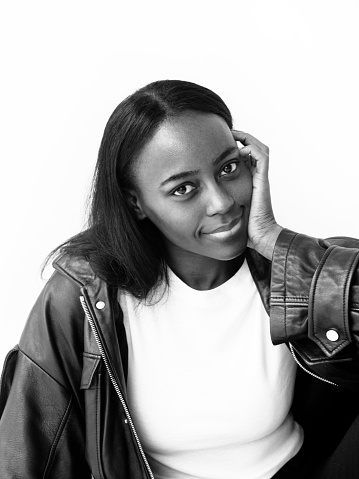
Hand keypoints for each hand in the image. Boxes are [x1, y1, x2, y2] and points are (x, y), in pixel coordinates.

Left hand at [232, 130, 282, 259]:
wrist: (260, 236)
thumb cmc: (245, 228)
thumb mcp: (228, 210)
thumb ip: (221, 203)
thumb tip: (203, 205)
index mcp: (250, 182)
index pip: (247, 158)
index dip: (237, 147)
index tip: (220, 143)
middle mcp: (257, 178)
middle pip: (255, 149)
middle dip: (242, 138)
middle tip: (227, 133)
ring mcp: (261, 178)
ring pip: (260, 149)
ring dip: (247, 139)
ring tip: (233, 134)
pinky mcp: (262, 181)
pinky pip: (262, 157)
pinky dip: (252, 148)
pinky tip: (239, 148)